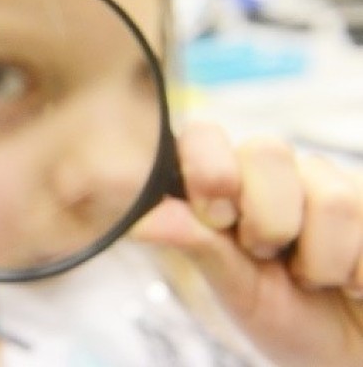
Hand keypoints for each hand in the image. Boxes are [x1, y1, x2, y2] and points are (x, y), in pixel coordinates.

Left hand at [134, 122, 362, 365]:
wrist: (348, 352)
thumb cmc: (285, 317)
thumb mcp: (234, 287)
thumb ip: (196, 244)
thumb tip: (140, 219)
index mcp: (224, 185)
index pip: (204, 136)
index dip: (209, 167)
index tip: (218, 217)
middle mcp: (272, 173)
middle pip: (268, 150)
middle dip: (270, 219)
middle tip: (268, 256)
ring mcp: (325, 182)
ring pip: (328, 196)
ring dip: (320, 261)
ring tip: (315, 279)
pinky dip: (358, 272)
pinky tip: (351, 281)